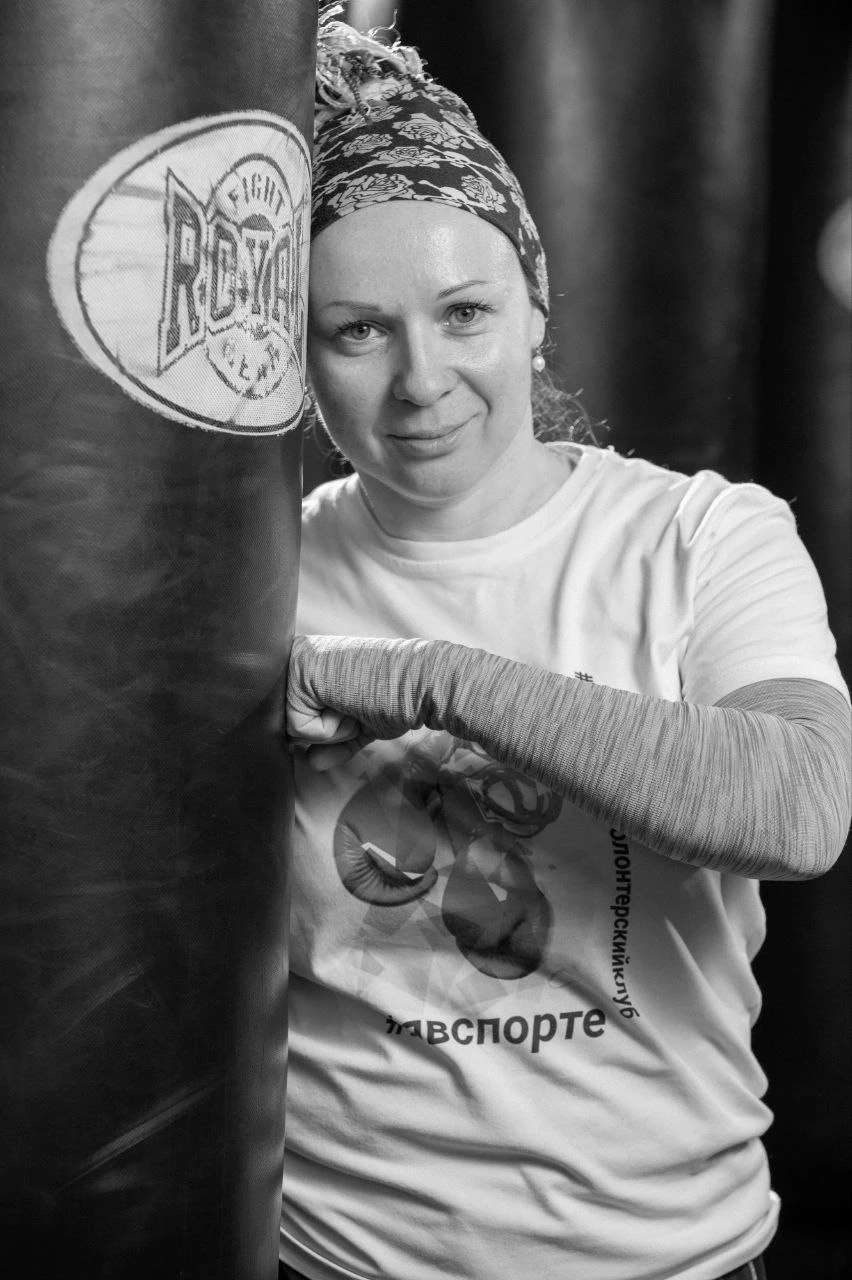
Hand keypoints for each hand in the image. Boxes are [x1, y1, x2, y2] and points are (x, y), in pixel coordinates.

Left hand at [286, 633, 438, 769]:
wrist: (418, 684)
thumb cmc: (395, 699)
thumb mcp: (358, 724)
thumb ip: (332, 742)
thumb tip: (311, 763)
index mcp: (310, 664)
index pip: (298, 716)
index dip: (330, 726)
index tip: (356, 707)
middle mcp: (297, 657)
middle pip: (292, 723)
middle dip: (329, 729)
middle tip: (358, 705)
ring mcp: (295, 664)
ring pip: (292, 728)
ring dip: (331, 730)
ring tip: (356, 704)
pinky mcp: (299, 676)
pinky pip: (298, 729)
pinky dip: (329, 729)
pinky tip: (350, 705)